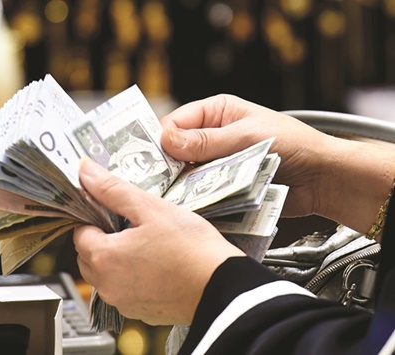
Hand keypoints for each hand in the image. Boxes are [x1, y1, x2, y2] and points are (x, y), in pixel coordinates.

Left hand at [74, 158, 243, 325]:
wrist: (222, 287)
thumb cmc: (191, 248)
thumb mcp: (150, 208)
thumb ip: (113, 190)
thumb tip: (85, 172)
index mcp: (103, 257)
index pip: (80, 233)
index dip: (95, 218)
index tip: (115, 210)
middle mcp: (107, 285)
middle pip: (89, 256)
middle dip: (104, 239)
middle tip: (134, 225)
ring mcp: (124, 302)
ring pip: (106, 275)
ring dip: (117, 259)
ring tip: (148, 244)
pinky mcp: (141, 313)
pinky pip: (126, 291)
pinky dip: (134, 278)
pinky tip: (157, 265)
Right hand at [159, 94, 394, 232]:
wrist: (323, 178)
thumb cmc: (293, 145)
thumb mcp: (247, 137)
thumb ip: (207, 141)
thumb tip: (167, 139)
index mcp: (216, 113)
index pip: (175, 123)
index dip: (159, 139)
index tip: (145, 158)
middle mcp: (212, 137)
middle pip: (176, 151)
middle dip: (167, 165)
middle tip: (153, 181)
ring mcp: (218, 164)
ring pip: (186, 175)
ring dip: (180, 185)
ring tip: (169, 196)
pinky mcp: (224, 187)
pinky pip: (202, 193)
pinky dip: (195, 200)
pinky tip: (188, 206)